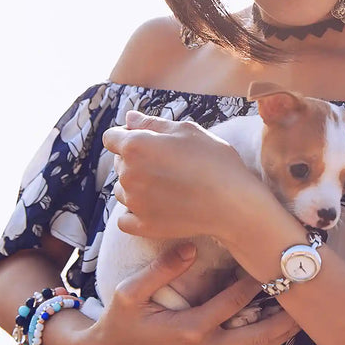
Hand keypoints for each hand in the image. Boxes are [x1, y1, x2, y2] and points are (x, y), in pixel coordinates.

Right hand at [85, 244, 300, 344]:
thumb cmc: (118, 324)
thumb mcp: (130, 292)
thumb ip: (161, 269)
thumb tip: (189, 247)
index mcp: (189, 329)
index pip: (234, 302)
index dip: (256, 282)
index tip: (271, 264)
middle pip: (257, 336)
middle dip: (284, 319)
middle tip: (306, 301)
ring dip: (278, 337)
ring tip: (300, 319)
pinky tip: (273, 339)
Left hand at [102, 110, 271, 240]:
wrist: (232, 203)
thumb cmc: (214, 161)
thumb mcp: (187, 131)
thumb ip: (152, 124)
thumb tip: (129, 118)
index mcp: (135, 146)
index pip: (111, 137)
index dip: (128, 136)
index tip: (149, 141)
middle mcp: (128, 174)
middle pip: (118, 163)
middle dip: (134, 159)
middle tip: (166, 163)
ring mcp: (134, 202)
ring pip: (122, 189)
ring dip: (135, 185)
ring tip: (165, 185)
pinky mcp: (143, 225)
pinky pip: (125, 219)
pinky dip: (134, 213)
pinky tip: (153, 207)